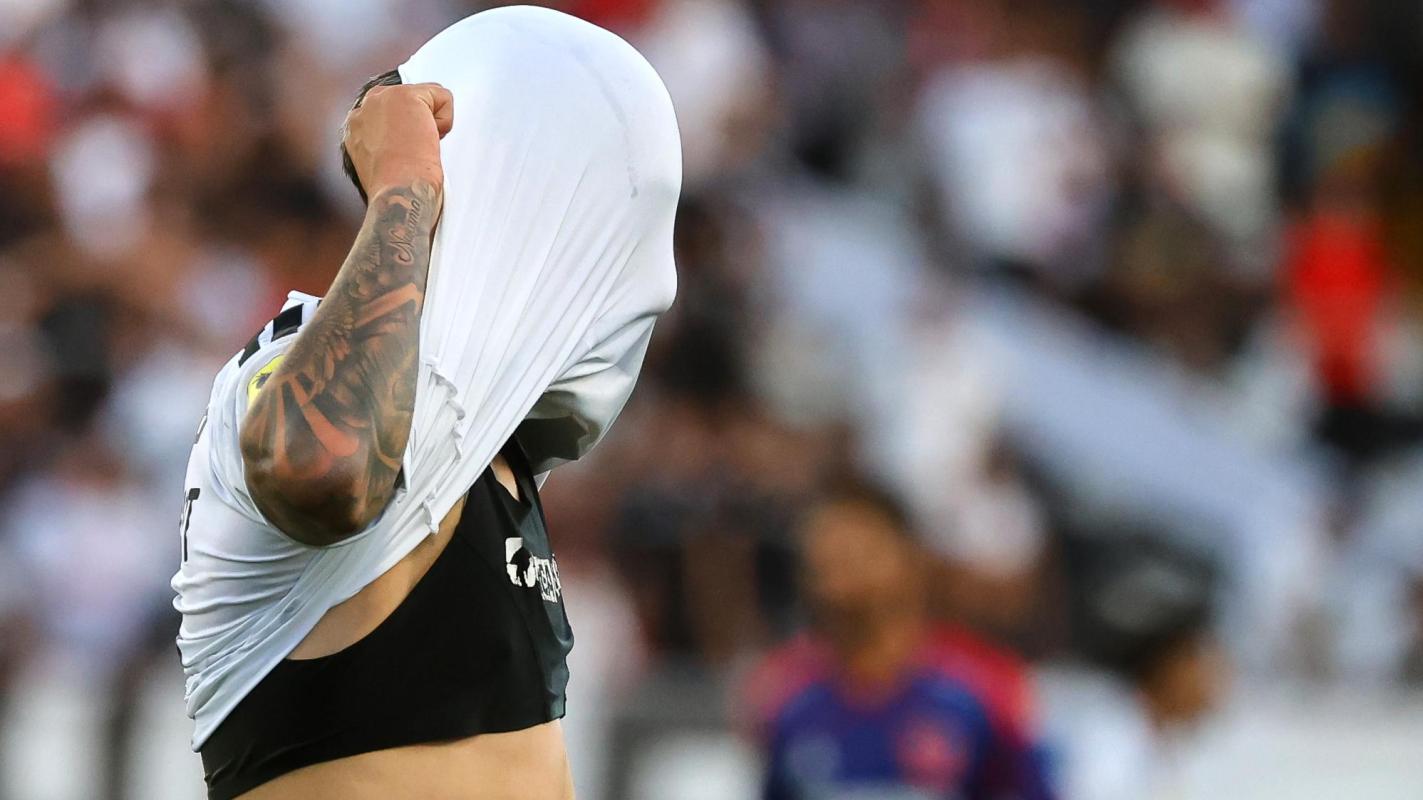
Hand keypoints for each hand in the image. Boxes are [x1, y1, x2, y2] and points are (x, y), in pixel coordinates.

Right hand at [342, 82, 453, 198]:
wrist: (398, 195)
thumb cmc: (395, 192)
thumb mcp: (384, 167)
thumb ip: (387, 146)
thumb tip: (409, 142)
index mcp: (355, 129)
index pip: (392, 113)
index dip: (410, 133)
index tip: (407, 155)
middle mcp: (363, 110)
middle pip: (408, 101)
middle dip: (419, 124)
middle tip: (415, 153)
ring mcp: (380, 100)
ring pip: (426, 99)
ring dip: (431, 125)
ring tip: (419, 150)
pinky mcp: (404, 95)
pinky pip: (442, 96)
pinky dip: (446, 121)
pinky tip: (428, 142)